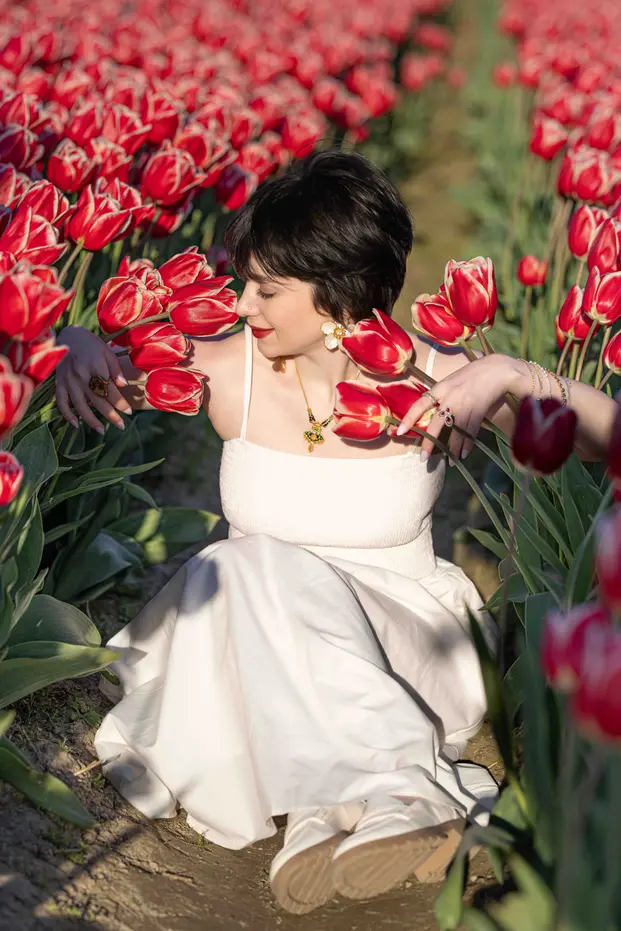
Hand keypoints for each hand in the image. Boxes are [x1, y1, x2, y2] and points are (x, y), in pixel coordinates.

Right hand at [55, 325, 133, 433]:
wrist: (66, 335)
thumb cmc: (90, 343)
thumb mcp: (106, 351)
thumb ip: (115, 369)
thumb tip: (124, 385)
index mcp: (94, 365)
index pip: (109, 389)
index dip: (119, 402)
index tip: (129, 412)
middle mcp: (80, 375)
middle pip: (97, 399)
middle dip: (110, 415)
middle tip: (121, 426)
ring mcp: (68, 380)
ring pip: (80, 405)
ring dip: (91, 420)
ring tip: (101, 431)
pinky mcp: (59, 383)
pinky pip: (61, 402)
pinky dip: (67, 414)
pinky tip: (76, 425)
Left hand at [396, 354, 522, 461]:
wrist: (497, 370)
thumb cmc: (472, 374)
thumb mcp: (452, 381)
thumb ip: (442, 396)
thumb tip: (432, 415)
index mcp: (441, 388)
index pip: (420, 404)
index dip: (409, 418)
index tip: (399, 431)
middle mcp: (451, 397)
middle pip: (437, 424)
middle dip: (430, 442)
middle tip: (423, 457)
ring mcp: (465, 405)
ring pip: (456, 432)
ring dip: (453, 449)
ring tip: (450, 461)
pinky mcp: (479, 411)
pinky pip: (470, 432)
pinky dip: (467, 444)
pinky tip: (464, 453)